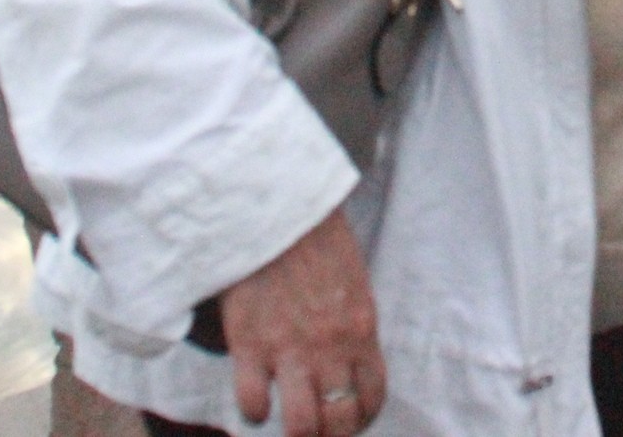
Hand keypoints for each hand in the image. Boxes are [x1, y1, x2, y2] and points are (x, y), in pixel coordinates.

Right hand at [215, 210, 385, 436]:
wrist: (277, 209)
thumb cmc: (317, 242)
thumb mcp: (353, 283)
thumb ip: (353, 327)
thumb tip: (349, 364)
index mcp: (361, 330)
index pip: (371, 398)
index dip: (361, 420)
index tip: (347, 421)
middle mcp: (331, 348)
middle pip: (339, 422)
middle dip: (329, 435)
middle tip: (316, 430)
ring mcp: (290, 349)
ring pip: (301, 426)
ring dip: (297, 433)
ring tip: (287, 425)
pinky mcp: (251, 344)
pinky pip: (253, 403)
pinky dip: (254, 410)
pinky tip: (255, 398)